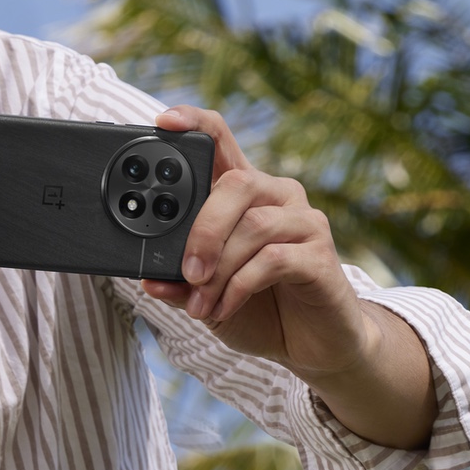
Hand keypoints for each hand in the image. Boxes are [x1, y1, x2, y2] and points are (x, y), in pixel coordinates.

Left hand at [141, 106, 378, 380]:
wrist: (313, 346)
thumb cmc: (260, 309)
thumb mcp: (207, 295)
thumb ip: (180, 282)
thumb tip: (148, 278)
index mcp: (247, 194)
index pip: (223, 140)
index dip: (194, 123)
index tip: (163, 122)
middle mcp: (279, 196)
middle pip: (238, 182)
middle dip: (204, 229)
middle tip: (186, 271)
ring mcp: (305, 222)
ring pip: (255, 225)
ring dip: (220, 269)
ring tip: (201, 305)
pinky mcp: (322, 255)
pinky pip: (274, 259)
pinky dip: (240, 286)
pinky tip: (225, 308)